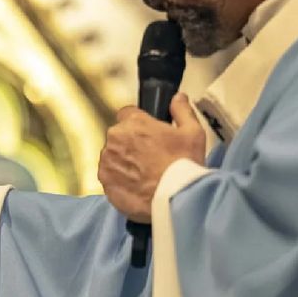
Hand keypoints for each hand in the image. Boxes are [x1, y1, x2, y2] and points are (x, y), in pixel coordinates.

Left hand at [99, 93, 205, 222]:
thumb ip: (182, 111)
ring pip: (113, 157)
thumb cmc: (184, 164)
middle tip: (151, 158)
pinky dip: (120, 181)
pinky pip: (110, 177)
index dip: (139, 124)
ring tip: (145, 175)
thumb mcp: (193, 132)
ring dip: (124, 163)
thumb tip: (178, 98)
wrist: (175, 198)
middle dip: (132, 144)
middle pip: (120, 137)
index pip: (128, 114)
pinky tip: (137, 187)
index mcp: (134, 123)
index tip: (149, 135)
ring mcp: (107, 161)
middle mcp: (115, 139)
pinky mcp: (105, 182)